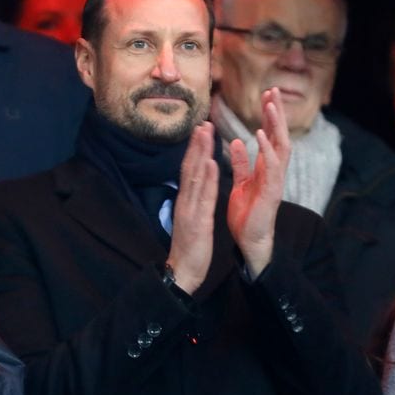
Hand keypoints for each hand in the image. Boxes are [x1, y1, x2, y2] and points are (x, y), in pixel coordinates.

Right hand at [166, 122, 219, 294]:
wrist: (182, 271)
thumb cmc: (188, 248)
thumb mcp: (189, 220)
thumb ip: (192, 203)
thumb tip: (194, 188)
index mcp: (185, 201)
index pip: (189, 171)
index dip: (194, 151)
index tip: (200, 132)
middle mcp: (185, 201)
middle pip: (189, 168)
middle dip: (196, 145)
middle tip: (202, 123)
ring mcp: (189, 209)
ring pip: (195, 177)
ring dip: (200, 154)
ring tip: (206, 134)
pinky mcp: (197, 220)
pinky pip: (203, 196)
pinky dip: (207, 178)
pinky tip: (211, 163)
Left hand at [226, 88, 289, 275]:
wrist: (249, 240)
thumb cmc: (247, 213)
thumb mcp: (241, 182)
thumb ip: (241, 163)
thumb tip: (236, 142)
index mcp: (266, 168)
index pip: (272, 136)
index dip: (271, 117)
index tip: (267, 96)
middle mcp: (275, 172)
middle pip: (280, 136)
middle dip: (278, 113)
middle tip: (274, 90)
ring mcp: (275, 181)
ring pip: (281, 147)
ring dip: (276, 125)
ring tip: (271, 104)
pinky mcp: (271, 193)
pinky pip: (272, 168)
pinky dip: (267, 150)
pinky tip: (261, 134)